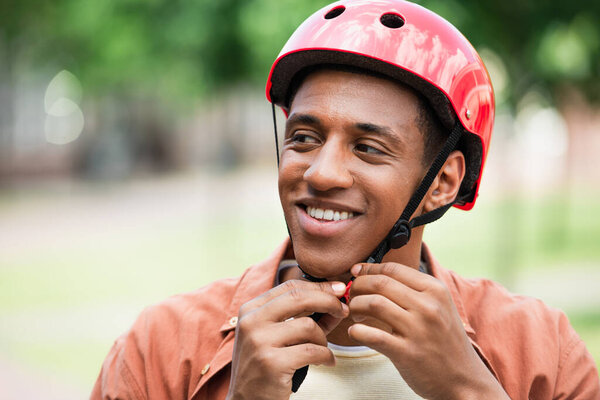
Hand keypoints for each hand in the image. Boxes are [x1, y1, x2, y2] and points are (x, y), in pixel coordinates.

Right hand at [226, 279, 348, 399]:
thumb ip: (302, 317)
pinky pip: (312, 351)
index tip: (339, 289)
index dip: (318, 286)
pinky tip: (327, 362)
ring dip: (324, 339)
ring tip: (323, 350)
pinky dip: (326, 356)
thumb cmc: (266, 366)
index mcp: (250, 310)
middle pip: (299, 298)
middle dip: (328, 301)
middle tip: (344, 310)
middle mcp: (251, 321)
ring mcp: (259, 342)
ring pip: (309, 326)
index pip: (290, 287)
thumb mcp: (276, 336)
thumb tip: (336, 301)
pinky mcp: (272, 363)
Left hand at [347, 262, 509, 399]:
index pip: (393, 269)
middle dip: (359, 286)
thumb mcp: (439, 307)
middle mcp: (428, 306)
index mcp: (435, 290)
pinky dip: (357, 331)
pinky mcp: (407, 353)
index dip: (370, 269)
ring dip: (356, 306)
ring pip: (373, 303)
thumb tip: (375, 274)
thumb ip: (413, 290)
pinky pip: (372, 335)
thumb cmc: (445, 341)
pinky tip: (356, 332)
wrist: (465, 380)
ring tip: (355, 314)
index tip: (357, 272)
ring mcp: (418, 329)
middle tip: (351, 295)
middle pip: (380, 283)